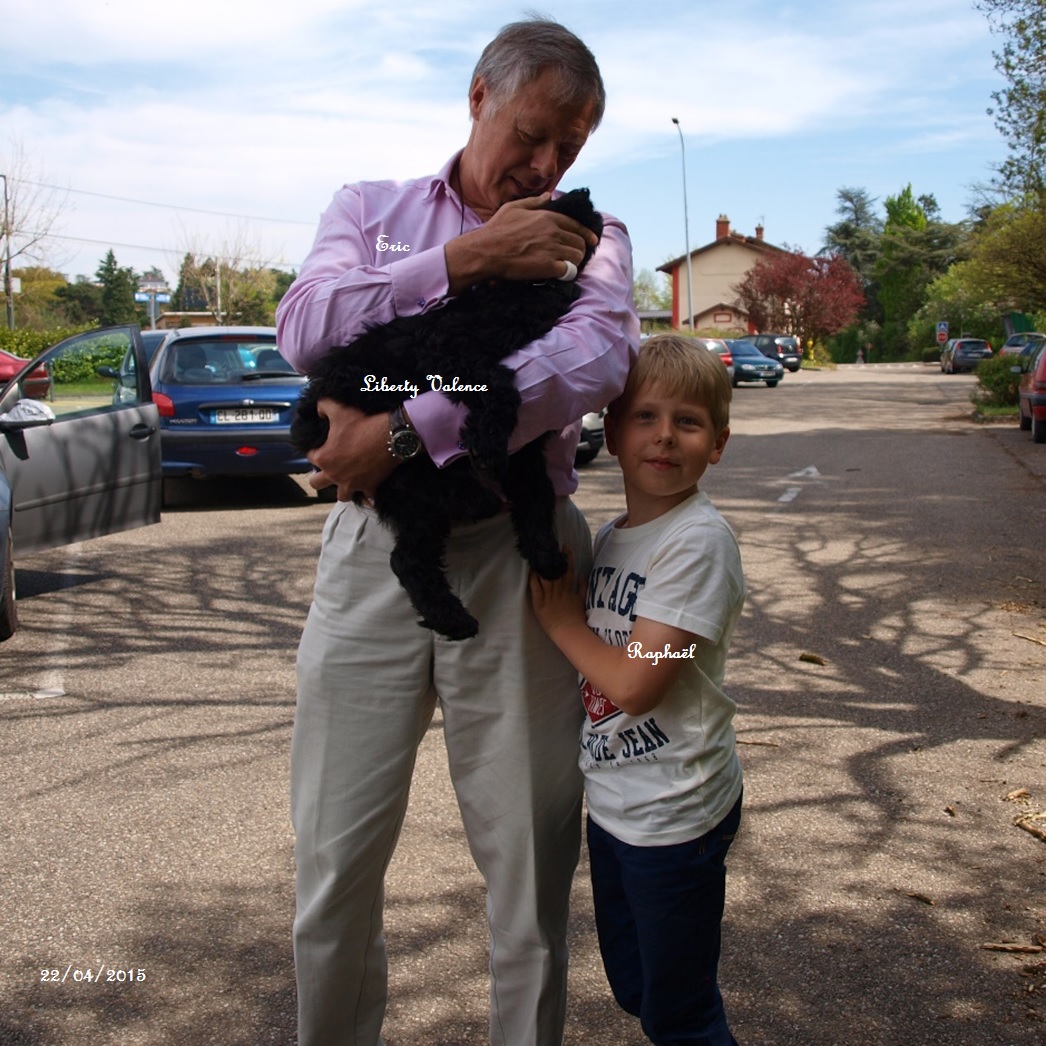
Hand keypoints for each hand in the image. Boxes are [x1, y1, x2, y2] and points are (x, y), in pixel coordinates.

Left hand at [306, 400, 396, 501]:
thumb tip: (318, 410)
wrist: (390, 436)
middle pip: (317, 483)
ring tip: (346, 481)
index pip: (310, 458)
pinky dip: (367, 497)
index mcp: (324, 458)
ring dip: (342, 489)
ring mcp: (352, 484)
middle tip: (328, 468)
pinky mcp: (369, 487)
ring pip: (341, 496)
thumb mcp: (339, 409)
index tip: (322, 446)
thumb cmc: (363, 424)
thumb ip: (323, 407)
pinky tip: (367, 494)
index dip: (315, 451)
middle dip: (320, 477)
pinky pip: (367, 499)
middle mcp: (335, 475)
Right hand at [446, 195, 597, 292]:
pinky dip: (568, 273)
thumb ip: (535, 202)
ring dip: (576, 262)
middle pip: (580, 242)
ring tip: (569, 266)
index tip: (593, 240)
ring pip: (577, 256)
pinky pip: (569, 270)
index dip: (587, 234)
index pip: (576, 225)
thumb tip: (549, 196)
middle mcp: (553, 231)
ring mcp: (552, 249)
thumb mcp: (514, 208)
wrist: (487, 251)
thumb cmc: (497, 229)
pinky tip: (563, 274)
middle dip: (580, 249)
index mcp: (547, 217)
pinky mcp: (548, 266)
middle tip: (576, 256)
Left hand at [528, 546, 586, 636]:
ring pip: (545, 578)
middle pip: (555, 571)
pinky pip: (536, 590)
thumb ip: (583, 587)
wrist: (570, 634)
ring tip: (538, 555)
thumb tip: (582, 575)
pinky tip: (532, 572)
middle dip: (552, 558)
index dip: (567, 557)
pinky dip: (534, 580)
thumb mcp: (583, 601)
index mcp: (569, 590)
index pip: (569, 570)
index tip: (565, 547)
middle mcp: (559, 591)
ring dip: (541, 566)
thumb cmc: (578, 619)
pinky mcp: (540, 605)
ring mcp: (549, 597)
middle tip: (549, 546)